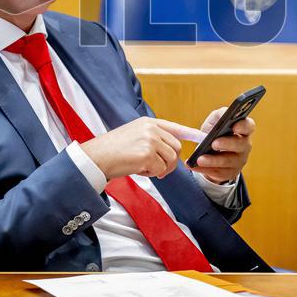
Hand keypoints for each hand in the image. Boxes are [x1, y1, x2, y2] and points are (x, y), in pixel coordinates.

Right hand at [80, 117, 200, 180]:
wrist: (96, 157)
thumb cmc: (111, 150)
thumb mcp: (133, 136)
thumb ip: (151, 139)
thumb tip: (170, 153)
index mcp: (147, 122)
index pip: (174, 127)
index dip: (189, 133)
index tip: (200, 137)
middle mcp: (151, 128)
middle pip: (176, 147)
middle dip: (170, 162)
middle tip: (158, 170)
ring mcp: (150, 140)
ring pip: (170, 159)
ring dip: (160, 169)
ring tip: (143, 168)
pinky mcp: (147, 154)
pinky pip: (160, 169)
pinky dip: (151, 174)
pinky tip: (137, 170)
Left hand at [188, 107, 253, 184]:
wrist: (210, 150)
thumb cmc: (216, 131)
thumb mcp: (216, 120)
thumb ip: (220, 115)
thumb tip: (223, 114)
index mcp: (243, 130)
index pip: (248, 126)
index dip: (243, 126)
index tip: (234, 126)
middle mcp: (244, 145)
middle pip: (240, 145)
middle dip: (226, 144)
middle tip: (213, 143)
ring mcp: (239, 161)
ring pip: (228, 162)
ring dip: (213, 161)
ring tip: (199, 159)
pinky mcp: (230, 172)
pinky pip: (218, 172)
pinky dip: (204, 169)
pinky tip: (194, 166)